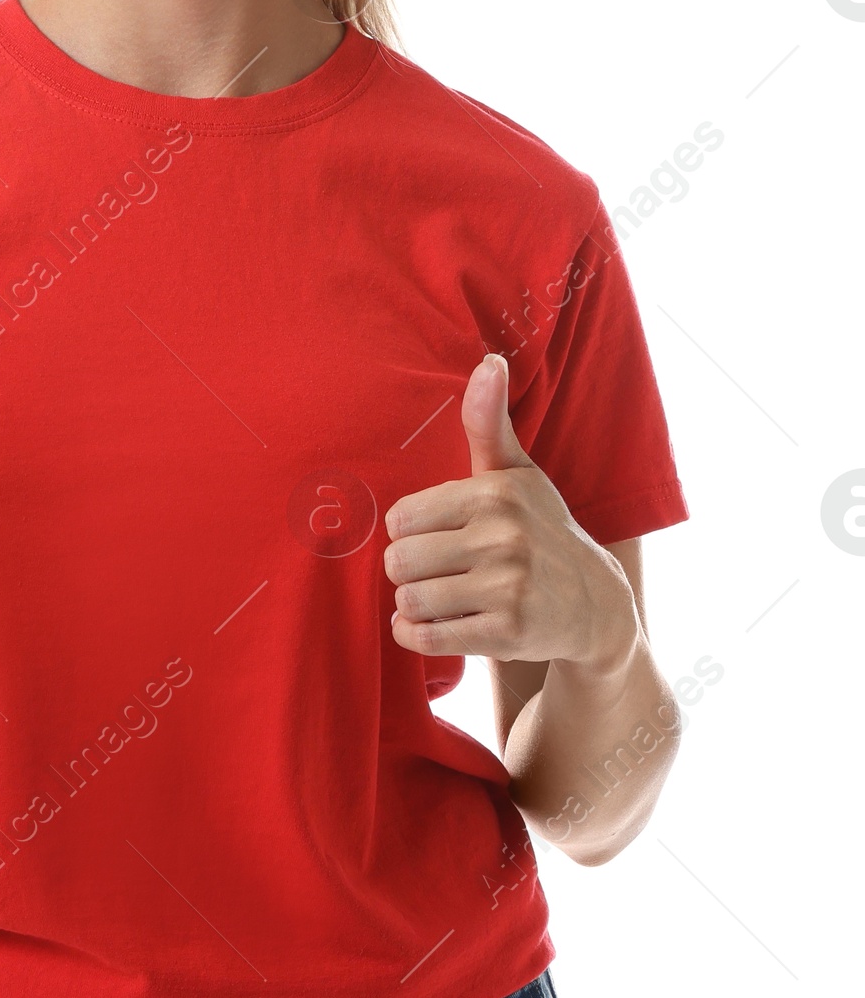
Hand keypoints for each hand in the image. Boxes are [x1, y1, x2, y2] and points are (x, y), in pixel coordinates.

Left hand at [383, 353, 638, 671]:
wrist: (597, 604)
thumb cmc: (540, 529)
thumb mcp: (516, 474)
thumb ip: (488, 422)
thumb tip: (489, 360)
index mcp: (496, 494)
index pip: (401, 518)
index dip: (409, 532)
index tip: (435, 536)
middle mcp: (504, 538)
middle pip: (399, 561)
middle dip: (407, 571)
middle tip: (435, 572)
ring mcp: (508, 588)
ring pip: (410, 600)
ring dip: (413, 605)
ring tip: (439, 597)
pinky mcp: (508, 634)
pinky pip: (426, 637)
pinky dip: (415, 635)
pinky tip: (430, 625)